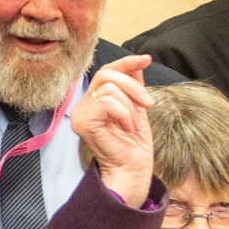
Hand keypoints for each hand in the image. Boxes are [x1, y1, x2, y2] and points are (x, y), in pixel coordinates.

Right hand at [70, 54, 155, 205]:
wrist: (133, 170)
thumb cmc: (134, 145)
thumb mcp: (137, 108)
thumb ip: (133, 86)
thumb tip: (137, 64)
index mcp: (94, 101)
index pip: (106, 71)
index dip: (126, 62)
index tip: (146, 59)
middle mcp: (83, 106)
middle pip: (106, 74)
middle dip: (133, 86)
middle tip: (148, 104)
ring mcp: (80, 114)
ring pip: (109, 89)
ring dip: (130, 106)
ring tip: (132, 124)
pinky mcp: (83, 122)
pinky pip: (107, 102)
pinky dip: (124, 113)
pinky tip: (125, 128)